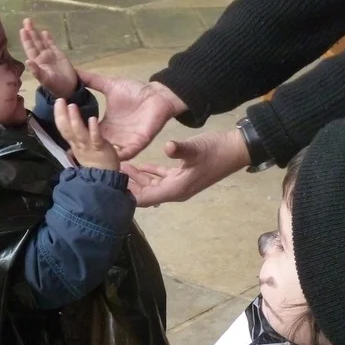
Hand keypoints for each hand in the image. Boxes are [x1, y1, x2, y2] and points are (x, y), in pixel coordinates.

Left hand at [20, 18, 77, 98]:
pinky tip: (44, 32)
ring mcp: (49, 55)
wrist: (69, 88)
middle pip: (34, 42)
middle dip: (30, 32)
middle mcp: (41, 57)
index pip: (30, 49)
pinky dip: (48, 38)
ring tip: (31, 22)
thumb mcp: (46, 80)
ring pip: (41, 42)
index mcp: (37, 62)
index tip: (22, 30)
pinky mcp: (58, 54)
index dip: (26, 40)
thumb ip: (37, 71)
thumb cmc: (56, 86)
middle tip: (26, 20)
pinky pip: (51, 44)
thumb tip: (27, 61)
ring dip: (36, 33)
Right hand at [54, 98, 119, 170]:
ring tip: (70, 106)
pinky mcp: (104, 150)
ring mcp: (91, 148)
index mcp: (78, 143)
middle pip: (68, 129)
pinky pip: (97, 139)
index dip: (60, 116)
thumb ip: (81, 135)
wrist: (110, 182)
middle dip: (62, 116)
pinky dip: (93, 130)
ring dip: (75, 121)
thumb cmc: (101, 163)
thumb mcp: (88, 147)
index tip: (57, 103)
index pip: (65, 128)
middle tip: (59, 101)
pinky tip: (91, 120)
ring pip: (80, 133)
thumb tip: (70, 126)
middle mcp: (81, 145)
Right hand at [77, 72, 183, 159]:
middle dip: (83, 147)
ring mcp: (123, 142)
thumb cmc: (135, 91)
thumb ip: (91, 81)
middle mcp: (110, 137)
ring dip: (99, 154)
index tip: (60, 133)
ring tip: (89, 153)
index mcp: (102, 125)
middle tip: (70, 145)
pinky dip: (119, 155)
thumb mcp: (109, 85)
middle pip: (93, 146)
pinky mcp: (136, 144)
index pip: (84, 132)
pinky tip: (110, 154)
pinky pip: (126, 154)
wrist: (157, 94)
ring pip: (108, 154)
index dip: (73, 133)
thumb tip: (73, 72)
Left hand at [121, 128, 250, 205]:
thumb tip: (167, 146)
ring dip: (135, 179)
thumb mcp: (195, 148)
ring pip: (150, 185)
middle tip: (107, 175)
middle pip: (143, 194)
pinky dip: (147, 173)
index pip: (143, 199)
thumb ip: (179, 149)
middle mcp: (174, 191)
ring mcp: (178, 184)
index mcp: (175, 190)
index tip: (109, 186)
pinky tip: (135, 165)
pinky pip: (159, 177)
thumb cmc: (216, 151)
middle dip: (127, 186)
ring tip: (117, 168)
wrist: (236, 150)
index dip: (126, 194)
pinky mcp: (181, 175)